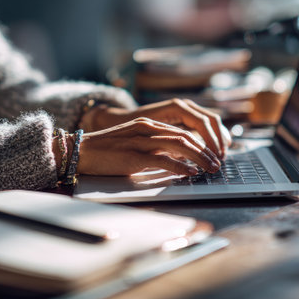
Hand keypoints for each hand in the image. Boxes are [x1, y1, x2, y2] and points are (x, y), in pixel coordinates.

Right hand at [74, 118, 221, 175]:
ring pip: (179, 145)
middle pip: (186, 137)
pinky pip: (163, 160)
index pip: (183, 131)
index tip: (212, 155)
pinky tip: (190, 173)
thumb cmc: (108, 150)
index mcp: (148, 124)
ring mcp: (141, 141)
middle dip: (206, 151)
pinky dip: (180, 167)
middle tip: (217, 163)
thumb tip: (179, 159)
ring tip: (210, 168)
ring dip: (199, 158)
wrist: (80, 152)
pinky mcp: (134, 156)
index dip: (201, 143)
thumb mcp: (135, 143)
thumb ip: (155, 147)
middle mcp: (147, 129)